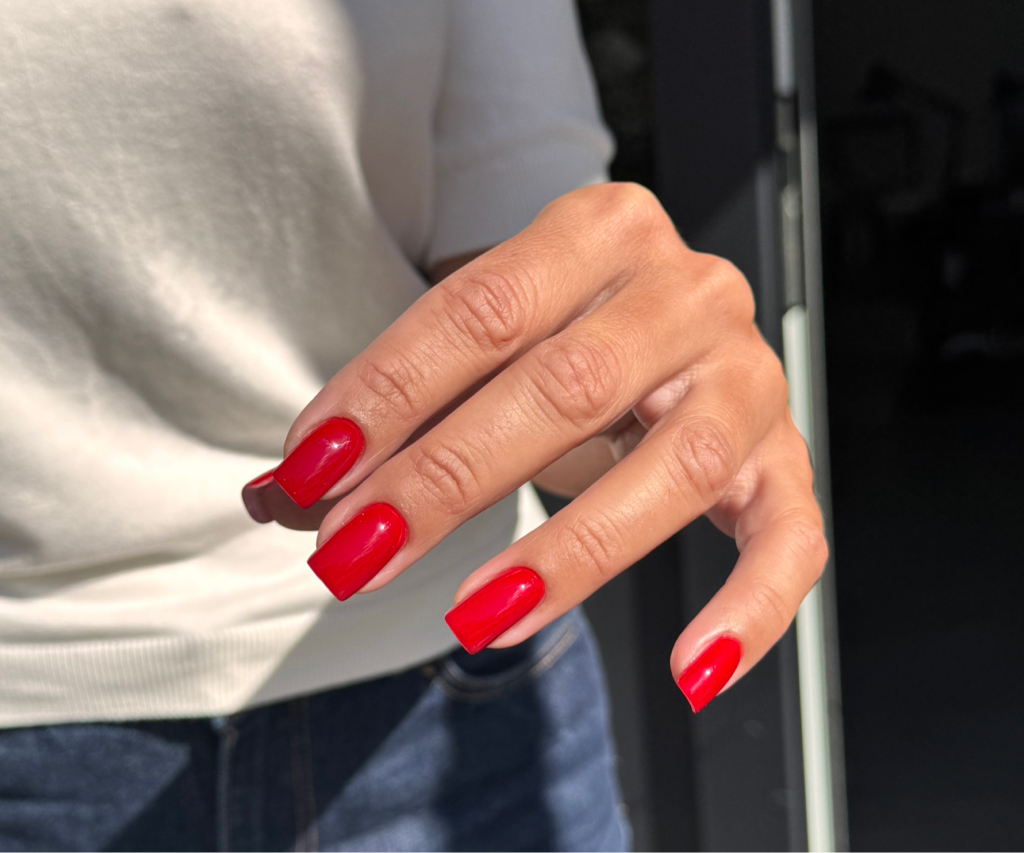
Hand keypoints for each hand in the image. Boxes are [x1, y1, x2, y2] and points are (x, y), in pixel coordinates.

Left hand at [243, 183, 826, 712]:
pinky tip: (691, 672)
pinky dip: (749, 612)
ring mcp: (748, 378)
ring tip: (475, 616)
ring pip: (674, 468)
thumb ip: (384, 415)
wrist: (658, 328)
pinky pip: (791, 542)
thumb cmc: (556, 333)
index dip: (390, 391)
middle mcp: (689, 292)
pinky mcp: (785, 462)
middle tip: (357, 552)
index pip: (485, 308)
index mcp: (603, 230)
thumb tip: (278, 497)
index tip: (311, 471)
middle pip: (570, 384)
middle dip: (450, 478)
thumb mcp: (474, 347)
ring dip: (568, 552)